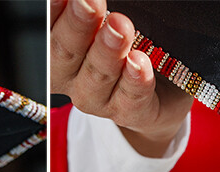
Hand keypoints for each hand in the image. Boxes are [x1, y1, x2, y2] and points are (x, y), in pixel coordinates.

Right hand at [50, 0, 192, 156]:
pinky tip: (139, 63)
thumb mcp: (113, 22)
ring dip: (107, 51)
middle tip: (90, 3)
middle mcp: (72, 74)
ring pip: (96, 76)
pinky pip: (129, 99)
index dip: (54, 11)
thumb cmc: (140, 42)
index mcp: (61, 45)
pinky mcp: (129, 112)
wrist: (168, 90)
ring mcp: (98, 98)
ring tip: (121, 27)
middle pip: (66, 52)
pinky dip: (134, 81)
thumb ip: (101, 14)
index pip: (51, 27)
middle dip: (78, 26)